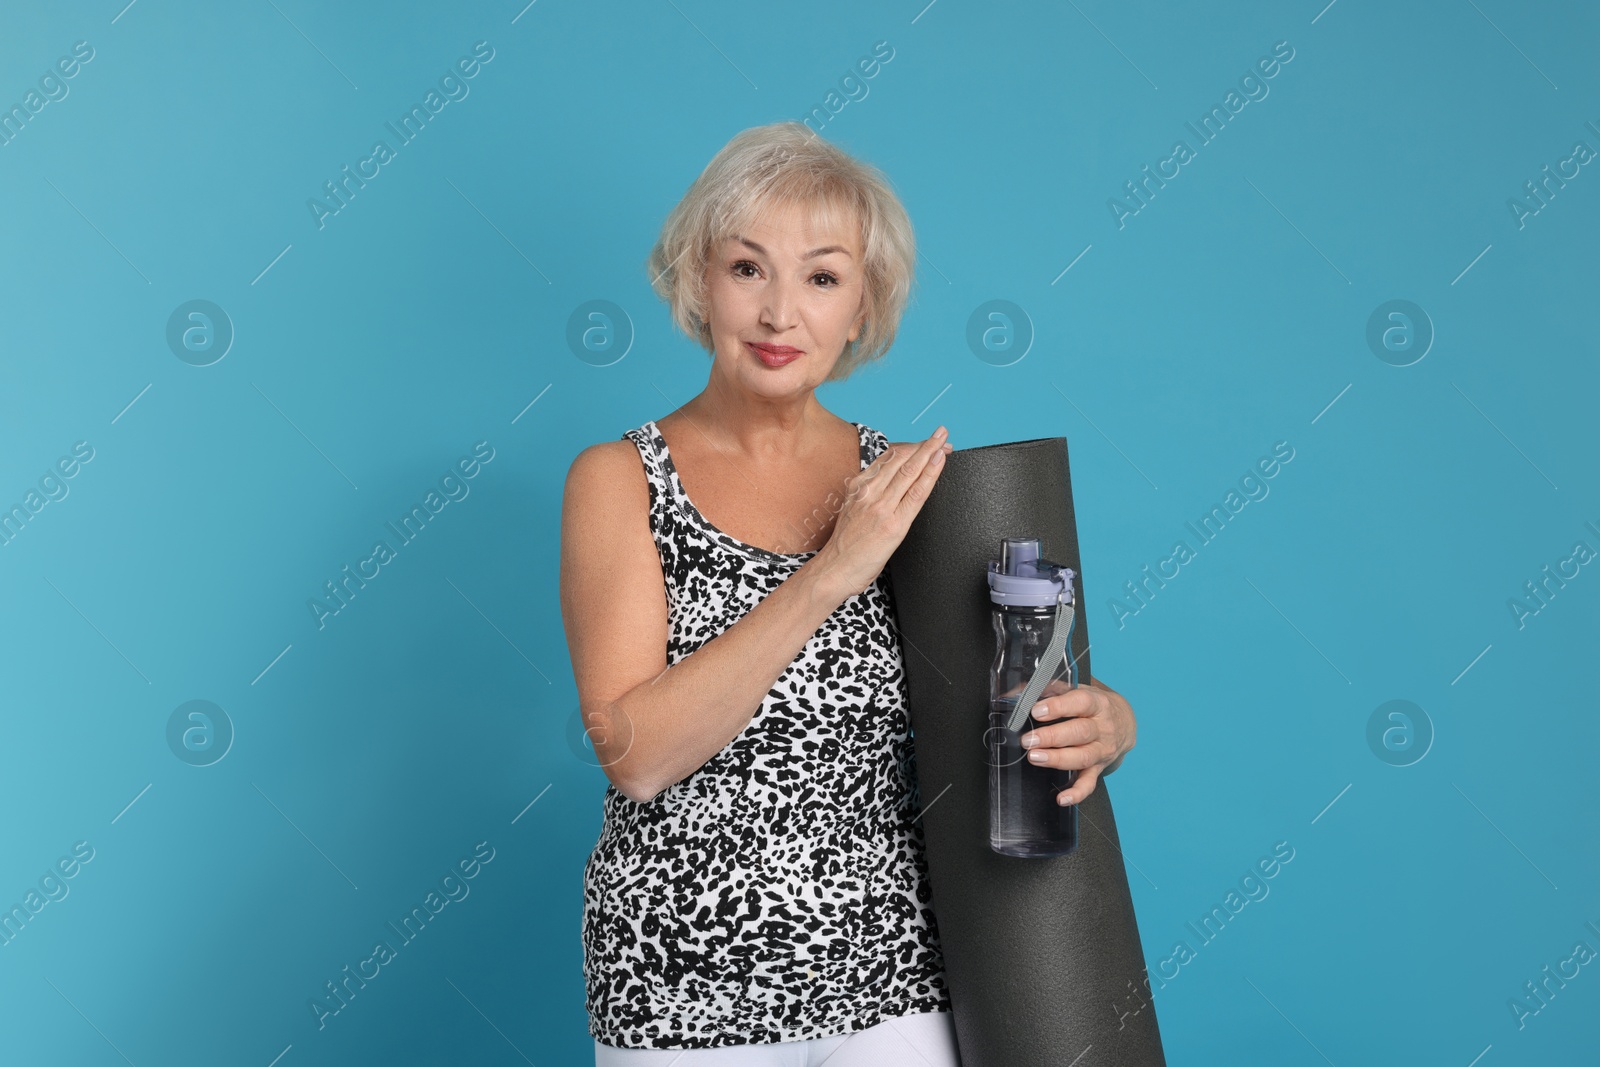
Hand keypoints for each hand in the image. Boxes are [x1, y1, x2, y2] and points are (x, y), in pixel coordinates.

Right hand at [811, 426, 952, 598]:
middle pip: (901, 459)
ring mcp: (882, 506)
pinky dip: (930, 473)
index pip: (888, 458)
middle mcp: (869, 492)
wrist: (835, 570)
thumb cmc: (845, 546)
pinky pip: (917, 493)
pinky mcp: (894, 523)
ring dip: (930, 451)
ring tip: (943, 439)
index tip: (925, 442)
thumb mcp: (852, 510)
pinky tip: (939, 462)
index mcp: (859, 486)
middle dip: (924, 445)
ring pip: (910, 470)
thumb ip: (869, 494)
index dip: (910, 446)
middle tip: (941, 434)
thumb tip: (889, 483)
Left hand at [1016, 675, 1136, 805]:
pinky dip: (1076, 793)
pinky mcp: (1099, 769)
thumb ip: (1047, 689)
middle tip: (1029, 740)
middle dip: (1052, 737)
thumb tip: (1013, 694)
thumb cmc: (1093, 704)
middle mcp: (1103, 728)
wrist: (1124, 721)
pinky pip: (1089, 784)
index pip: (1081, 703)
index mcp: (1098, 703)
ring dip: (1057, 759)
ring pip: (1082, 757)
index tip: (1037, 711)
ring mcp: (1102, 750)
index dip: (1059, 707)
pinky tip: (1061, 797)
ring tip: (1035, 757)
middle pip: (1080, 732)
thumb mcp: (1077, 690)